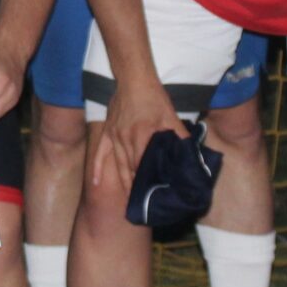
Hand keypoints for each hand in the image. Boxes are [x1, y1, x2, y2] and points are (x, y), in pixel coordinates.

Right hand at [86, 77, 187, 201]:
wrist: (134, 80)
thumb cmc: (154, 98)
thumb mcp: (171, 116)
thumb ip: (181, 137)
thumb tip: (192, 155)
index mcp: (143, 137)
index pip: (145, 166)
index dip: (149, 184)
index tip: (155, 198)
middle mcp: (126, 140)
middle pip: (131, 170)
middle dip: (137, 189)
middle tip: (143, 206)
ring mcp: (114, 138)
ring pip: (118, 166)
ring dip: (124, 184)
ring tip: (129, 202)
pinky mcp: (107, 133)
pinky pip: (100, 154)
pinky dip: (97, 170)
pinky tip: (95, 184)